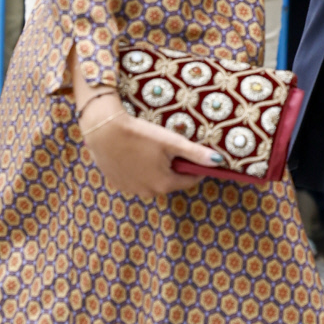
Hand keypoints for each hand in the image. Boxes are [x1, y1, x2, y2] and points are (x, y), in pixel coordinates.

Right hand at [81, 102, 218, 198]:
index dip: (194, 166)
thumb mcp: (171, 142)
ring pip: (152, 181)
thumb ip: (196, 154)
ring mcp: (132, 190)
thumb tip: (219, 162)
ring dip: (155, 169)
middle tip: (166, 147)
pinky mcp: (118, 184)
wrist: (103, 131)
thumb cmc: (140, 134)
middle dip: (173, 167)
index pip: (189, 180)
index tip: (192, 154)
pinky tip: (134, 153)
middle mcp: (149, 192)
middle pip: (170, 181)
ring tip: (148, 149)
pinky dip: (138, 170)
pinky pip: (136, 179)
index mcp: (165, 184)